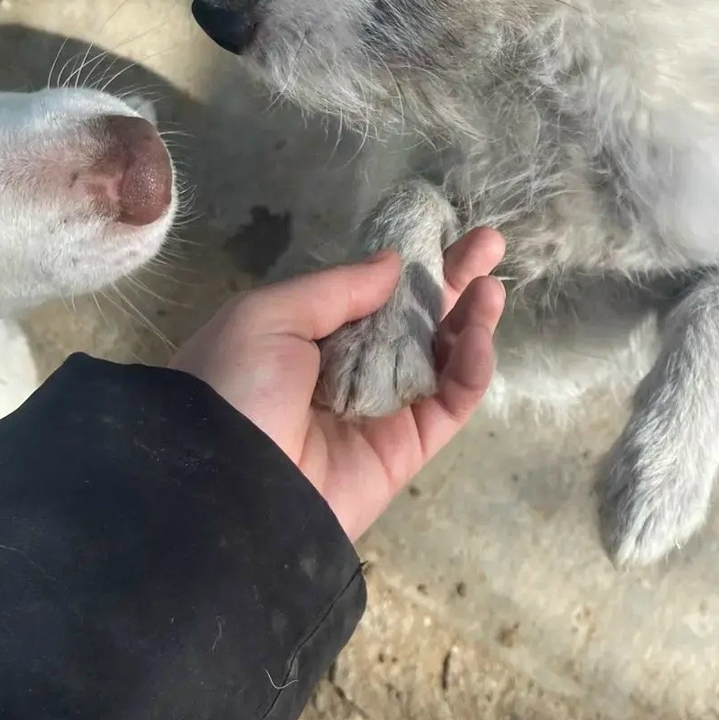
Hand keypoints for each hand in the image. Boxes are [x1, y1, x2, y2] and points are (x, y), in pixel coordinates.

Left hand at [169, 230, 505, 538]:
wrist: (226, 488)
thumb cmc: (235, 388)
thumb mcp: (266, 317)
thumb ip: (336, 288)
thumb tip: (394, 263)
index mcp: (310, 336)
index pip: (373, 293)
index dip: (412, 262)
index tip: (450, 231)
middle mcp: (349, 368)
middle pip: (416, 319)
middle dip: (454, 281)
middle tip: (492, 245)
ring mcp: (382, 410)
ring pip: (442, 359)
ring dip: (470, 321)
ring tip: (490, 290)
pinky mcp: (406, 450)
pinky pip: (449, 404)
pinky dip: (472, 371)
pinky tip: (478, 338)